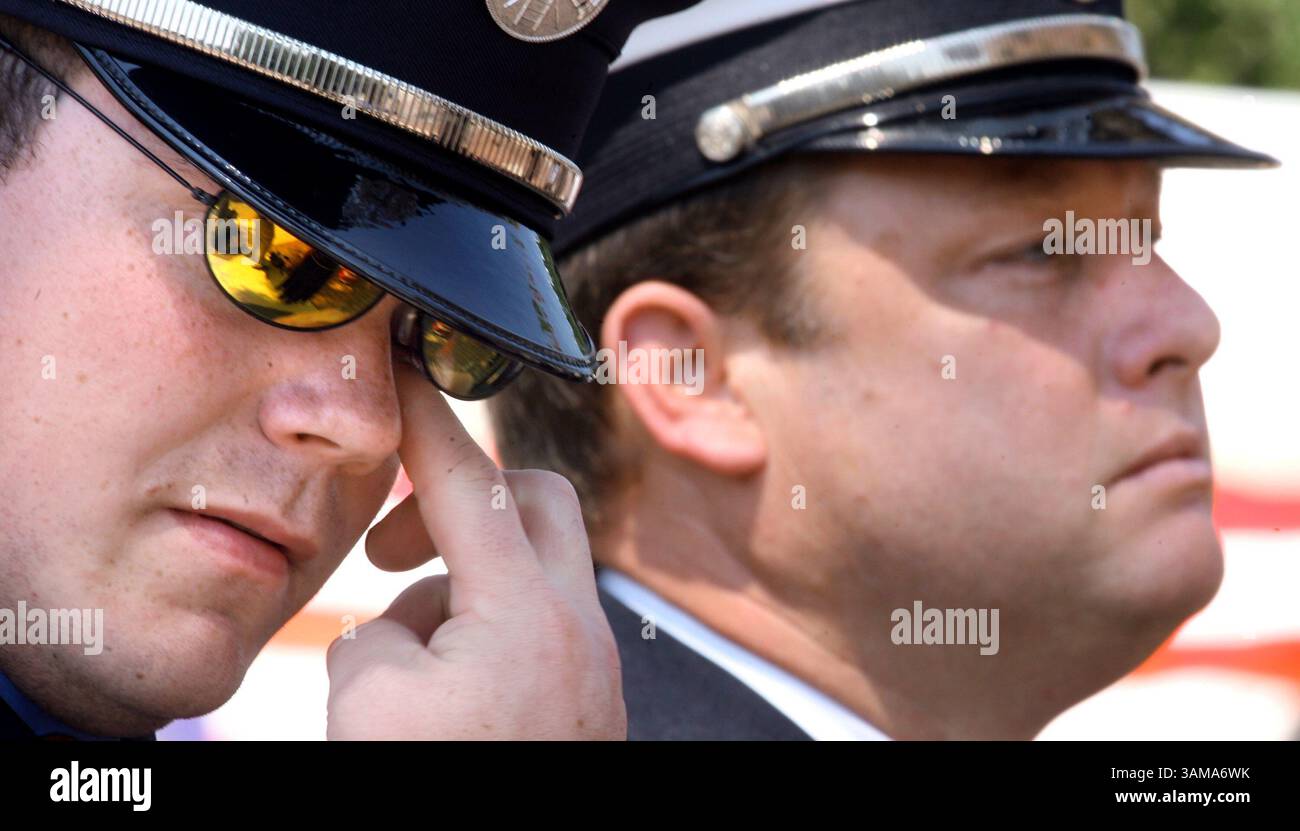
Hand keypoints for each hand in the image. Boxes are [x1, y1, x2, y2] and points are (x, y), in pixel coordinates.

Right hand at [325, 366, 623, 739]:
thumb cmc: (439, 793)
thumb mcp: (368, 705)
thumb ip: (377, 633)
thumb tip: (408, 628)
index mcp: (528, 612)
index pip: (470, 479)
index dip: (425, 417)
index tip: (400, 369)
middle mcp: (578, 629)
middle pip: (534, 503)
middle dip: (457, 505)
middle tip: (390, 553)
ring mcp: (592, 668)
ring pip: (529, 579)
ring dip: (456, 597)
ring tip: (402, 674)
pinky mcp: (588, 705)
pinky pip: (536, 637)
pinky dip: (482, 643)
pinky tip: (439, 703)